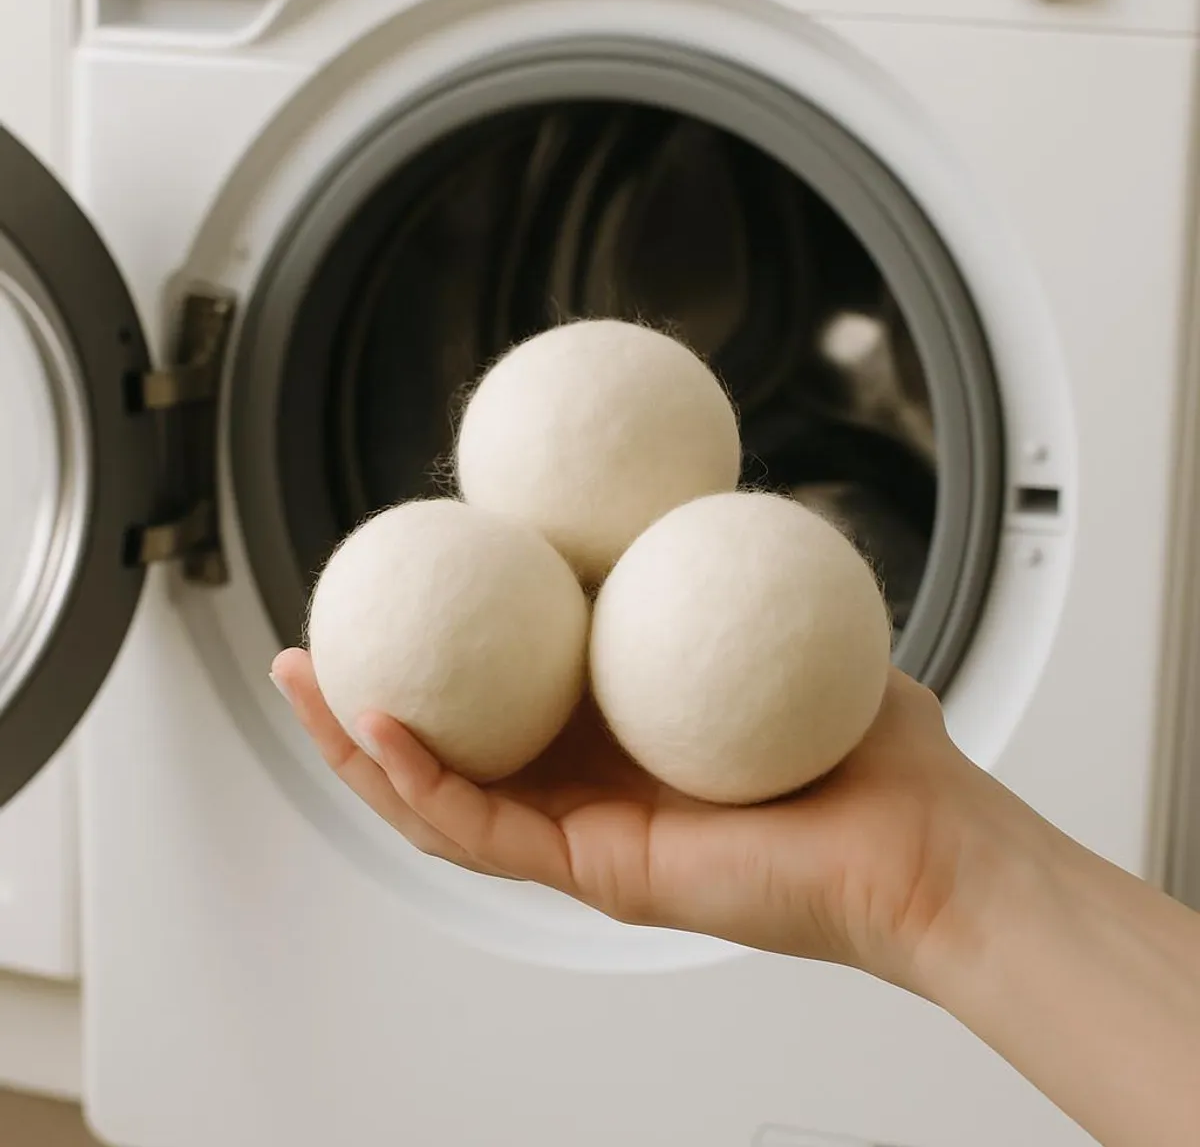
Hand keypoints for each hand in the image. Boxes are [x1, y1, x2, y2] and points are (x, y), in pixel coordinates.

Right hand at [271, 648, 990, 989]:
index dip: (442, 653)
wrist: (924, 837)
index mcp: (620, 739)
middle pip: (449, 751)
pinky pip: (484, 829)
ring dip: (359, 744)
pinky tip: (380, 723)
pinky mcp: (600, 871)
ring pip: (438, 799)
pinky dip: (421, 780)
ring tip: (302, 680)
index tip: (398, 591)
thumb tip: (699, 508)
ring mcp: (586, 835)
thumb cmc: (870, 746)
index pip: (505, 698)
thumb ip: (728, 582)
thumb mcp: (775, 635)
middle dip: (365, 703)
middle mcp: (589, 790)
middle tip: (309, 643)